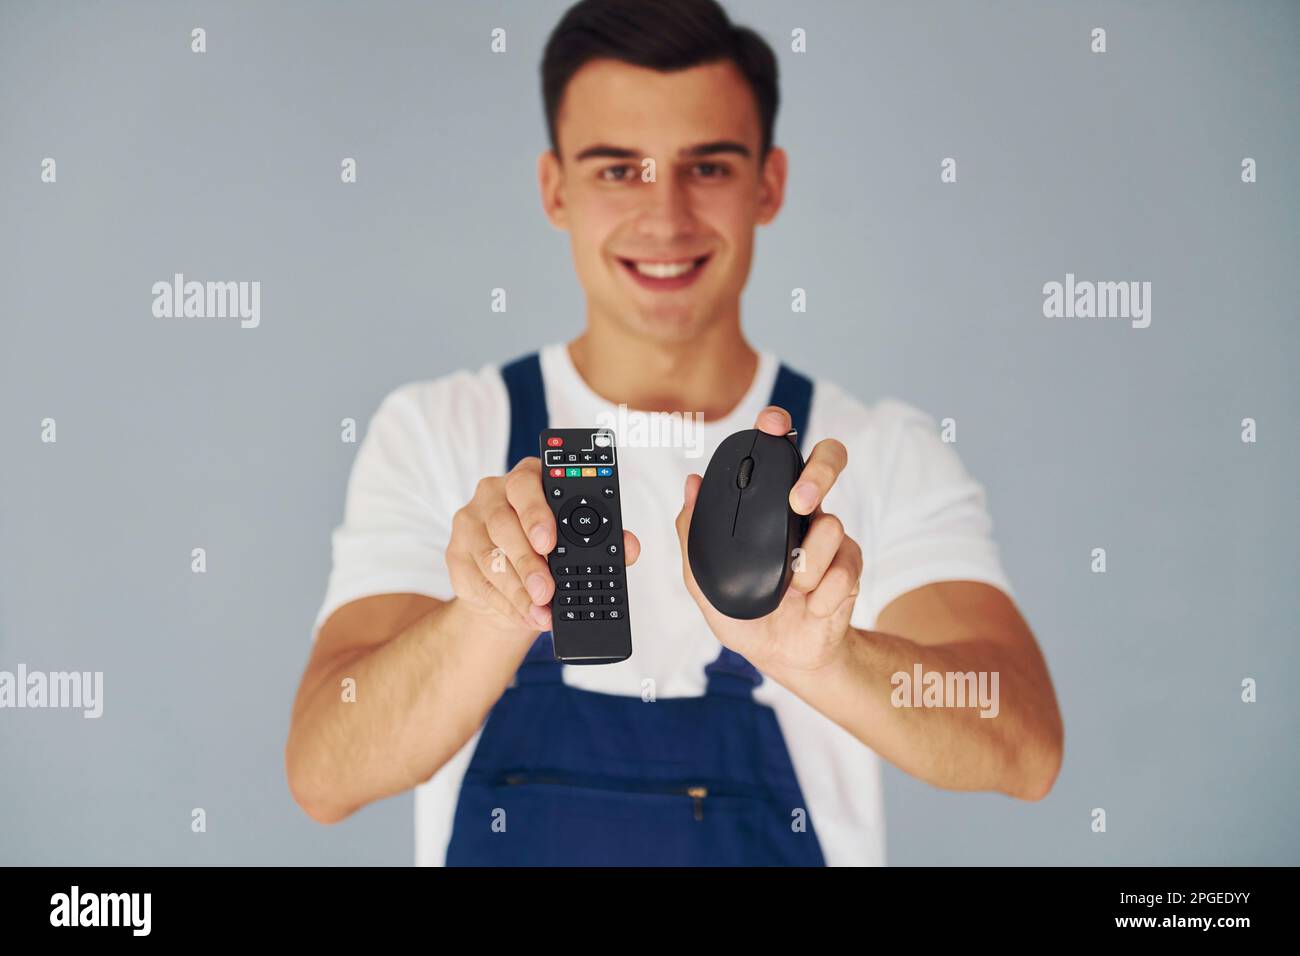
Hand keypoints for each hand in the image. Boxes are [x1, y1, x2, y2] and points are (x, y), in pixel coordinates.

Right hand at [447, 457, 640, 635]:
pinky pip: (477, 580)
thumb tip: (630, 547)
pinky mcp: (455, 553)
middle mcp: (493, 494)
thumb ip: (607, 540)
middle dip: (528, 561)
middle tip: (548, 590)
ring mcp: (470, 522)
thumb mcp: (579, 541)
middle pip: (503, 523)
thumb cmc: (551, 550)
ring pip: (489, 556)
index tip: (550, 542)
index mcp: (527, 478)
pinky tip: (524, 614)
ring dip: (517, 589)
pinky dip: (504, 603)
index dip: (537, 512)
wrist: (514, 582)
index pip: (525, 482)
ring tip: (540, 611)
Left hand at [675, 407, 861, 673]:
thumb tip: (690, 485)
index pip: (778, 454)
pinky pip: (841, 571)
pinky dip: (821, 596)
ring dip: (805, 567)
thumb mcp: (702, 580)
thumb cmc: (745, 612)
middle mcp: (804, 512)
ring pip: (830, 526)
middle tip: (799, 501)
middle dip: (819, 472)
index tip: (771, 425)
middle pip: (829, 460)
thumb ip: (692, 535)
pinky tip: (812, 607)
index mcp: (769, 505)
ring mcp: (830, 538)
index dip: (778, 431)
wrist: (782, 655)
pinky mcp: (850, 567)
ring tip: (791, 590)